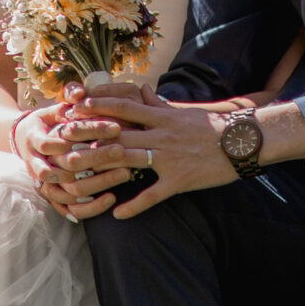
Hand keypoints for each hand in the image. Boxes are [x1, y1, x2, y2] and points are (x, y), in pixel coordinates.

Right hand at [19, 97, 137, 222]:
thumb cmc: (48, 123)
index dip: (89, 132)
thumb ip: (67, 98)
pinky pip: (70, 210)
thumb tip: (79, 92)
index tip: (116, 126)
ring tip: (126, 172)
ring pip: (71, 189)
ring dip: (100, 181)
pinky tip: (111, 197)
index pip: (61, 138)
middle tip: (124, 150)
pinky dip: (91, 207)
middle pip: (70, 163)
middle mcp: (37, 162)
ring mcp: (44, 183)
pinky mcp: (53, 199)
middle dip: (99, 156)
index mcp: (35, 138)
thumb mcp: (54, 108)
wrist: (25, 144)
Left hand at [59, 86, 237, 218]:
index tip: (72, 108)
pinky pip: (153, 194)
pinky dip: (134, 205)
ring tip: (76, 179)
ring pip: (127, 162)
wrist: (244, 141)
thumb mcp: (183, 111)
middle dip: (86, 141)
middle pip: (116, 136)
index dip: (96, 107)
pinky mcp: (179, 180)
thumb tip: (141, 91)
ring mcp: (168, 158)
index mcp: (160, 116)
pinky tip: (117, 214)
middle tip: (60, 146)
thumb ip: (158, 104)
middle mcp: (160, 134)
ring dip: (99, 170)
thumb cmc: (213, 126)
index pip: (122, 108)